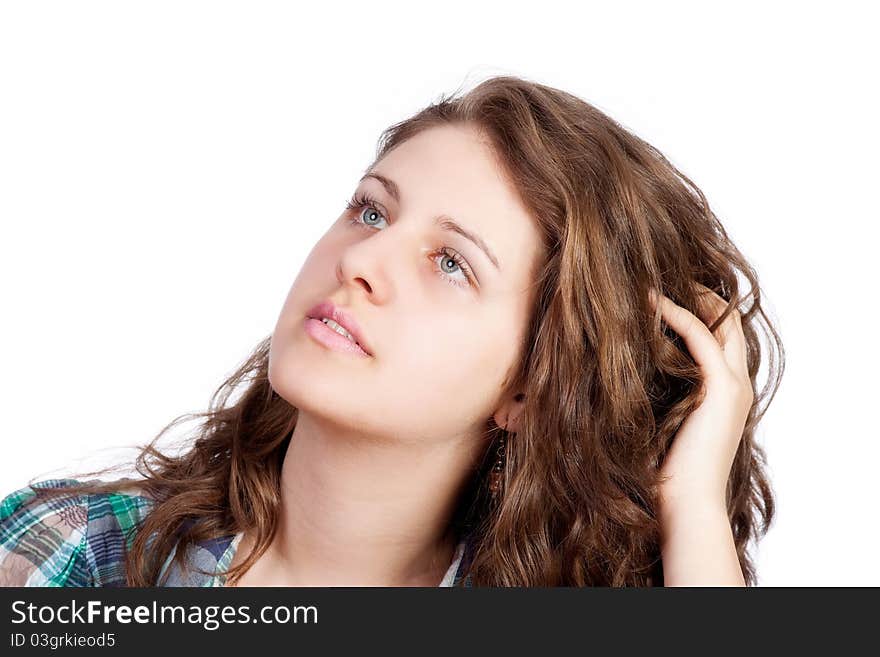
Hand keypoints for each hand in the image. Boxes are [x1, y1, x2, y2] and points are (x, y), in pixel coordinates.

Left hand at [648, 283, 753, 507]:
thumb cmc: (663, 473)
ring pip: (720, 322)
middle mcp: (736, 385)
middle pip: (727, 321)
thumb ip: (653, 394)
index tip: (663, 290)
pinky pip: (701, 338)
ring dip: (688, 296)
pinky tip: (649, 302)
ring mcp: (734, 387)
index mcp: (725, 394)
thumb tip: (615, 372)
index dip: (697, 309)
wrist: (682, 506)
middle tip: (662, 274)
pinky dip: (676, 315)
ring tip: (653, 279)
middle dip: (699, 293)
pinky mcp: (722, 391)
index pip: (720, 336)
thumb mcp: (659, 422)